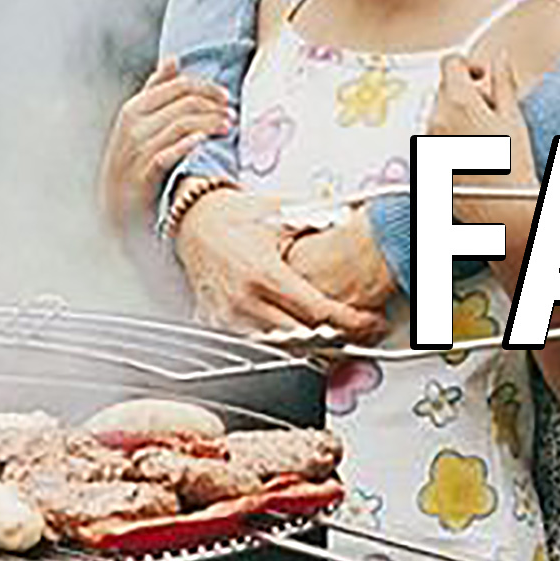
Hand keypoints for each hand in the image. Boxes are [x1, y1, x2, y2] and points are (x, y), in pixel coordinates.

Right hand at [98, 58, 231, 235]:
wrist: (115, 204)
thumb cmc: (133, 157)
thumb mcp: (138, 120)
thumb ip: (156, 89)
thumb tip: (173, 59)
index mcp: (134, 107)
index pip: (180, 85)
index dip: (208, 88)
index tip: (226, 98)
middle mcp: (134, 125)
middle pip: (186, 103)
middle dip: (214, 106)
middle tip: (232, 116)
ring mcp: (137, 149)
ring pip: (183, 125)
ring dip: (211, 124)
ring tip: (228, 128)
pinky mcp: (143, 174)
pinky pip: (168, 153)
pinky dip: (188, 144)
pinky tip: (204, 142)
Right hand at [174, 188, 387, 340]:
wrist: (195, 221)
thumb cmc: (237, 216)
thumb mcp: (283, 213)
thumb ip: (320, 220)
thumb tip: (349, 220)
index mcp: (264, 274)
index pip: (315, 310)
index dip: (346, 320)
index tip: (364, 322)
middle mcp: (244, 301)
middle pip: (301, 338)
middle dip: (332, 337)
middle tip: (353, 330)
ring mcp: (228, 317)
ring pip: (278, 348)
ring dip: (306, 344)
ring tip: (326, 331)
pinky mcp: (217, 325)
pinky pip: (255, 344)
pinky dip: (278, 342)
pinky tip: (293, 331)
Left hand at [429, 51, 538, 194]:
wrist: (501, 209)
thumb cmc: (512, 165)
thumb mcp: (512, 116)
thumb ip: (503, 81)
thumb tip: (501, 58)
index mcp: (458, 101)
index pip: (450, 62)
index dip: (468, 64)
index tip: (482, 75)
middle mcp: (437, 117)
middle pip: (445, 87)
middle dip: (466, 91)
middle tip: (492, 110)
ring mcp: (428, 139)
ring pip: (439, 111)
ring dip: (457, 113)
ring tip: (484, 136)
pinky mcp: (426, 158)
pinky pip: (435, 134)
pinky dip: (450, 135)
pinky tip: (473, 152)